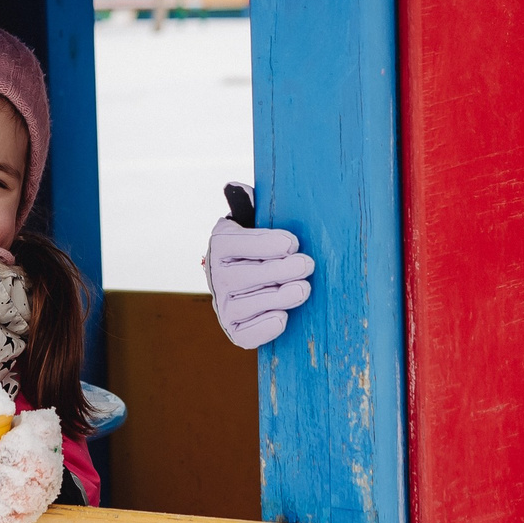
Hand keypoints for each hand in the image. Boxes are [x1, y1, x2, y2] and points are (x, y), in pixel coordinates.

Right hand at [205, 212, 314, 349]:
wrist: (249, 274)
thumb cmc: (260, 243)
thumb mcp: (252, 218)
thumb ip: (247, 202)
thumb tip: (236, 187)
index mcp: (221, 243)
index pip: (239, 244)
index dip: (266, 244)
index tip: (292, 243)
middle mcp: (216, 275)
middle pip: (244, 276)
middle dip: (278, 270)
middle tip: (307, 264)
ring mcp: (223, 304)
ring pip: (247, 305)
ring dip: (277, 297)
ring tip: (303, 289)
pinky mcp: (234, 328)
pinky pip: (245, 334)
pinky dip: (262, 329)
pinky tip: (283, 318)